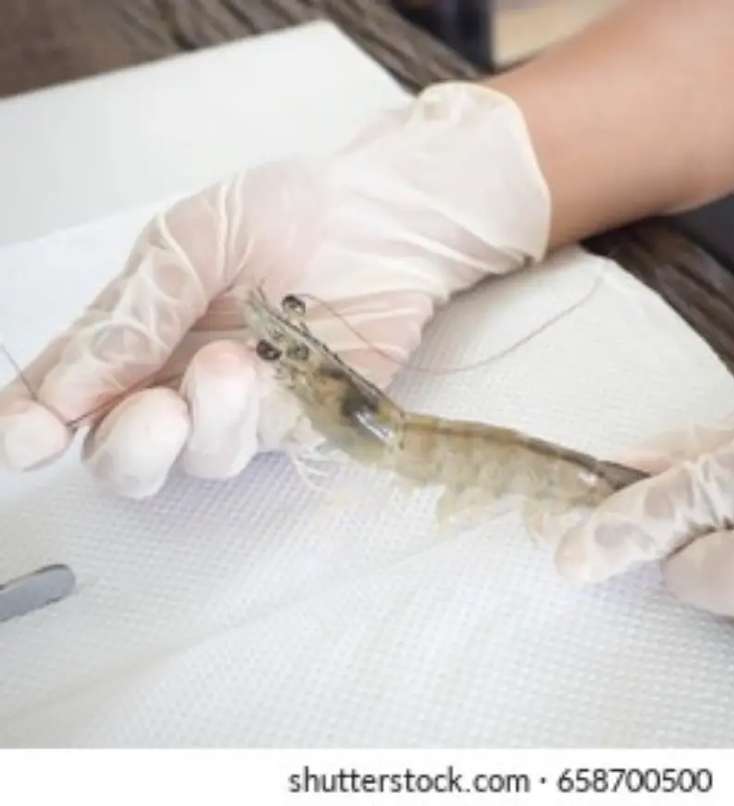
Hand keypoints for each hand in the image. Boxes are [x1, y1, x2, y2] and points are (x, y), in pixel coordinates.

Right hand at [0, 83, 548, 497]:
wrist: (384, 211)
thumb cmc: (284, 213)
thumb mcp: (191, 240)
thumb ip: (136, 314)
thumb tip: (64, 391)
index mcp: (135, 337)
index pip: (68, 394)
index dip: (35, 425)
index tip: (24, 438)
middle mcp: (180, 384)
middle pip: (130, 455)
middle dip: (131, 447)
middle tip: (151, 412)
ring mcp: (249, 408)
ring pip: (206, 458)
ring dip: (209, 422)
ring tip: (228, 363)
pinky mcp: (313, 419)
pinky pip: (279, 445)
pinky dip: (271, 418)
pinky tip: (275, 375)